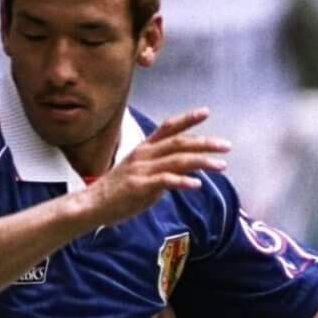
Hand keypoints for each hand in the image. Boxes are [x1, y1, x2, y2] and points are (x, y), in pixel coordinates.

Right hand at [80, 109, 228, 229]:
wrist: (91, 205)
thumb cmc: (116, 192)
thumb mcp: (140, 174)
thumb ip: (161, 170)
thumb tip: (182, 174)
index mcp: (144, 149)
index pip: (168, 128)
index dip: (187, 119)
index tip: (206, 112)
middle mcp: (144, 155)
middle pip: (179, 143)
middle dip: (205, 143)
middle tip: (226, 146)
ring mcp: (142, 169)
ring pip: (177, 160)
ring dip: (202, 162)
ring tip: (221, 165)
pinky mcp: (140, 186)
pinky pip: (166, 180)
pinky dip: (183, 181)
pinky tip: (197, 185)